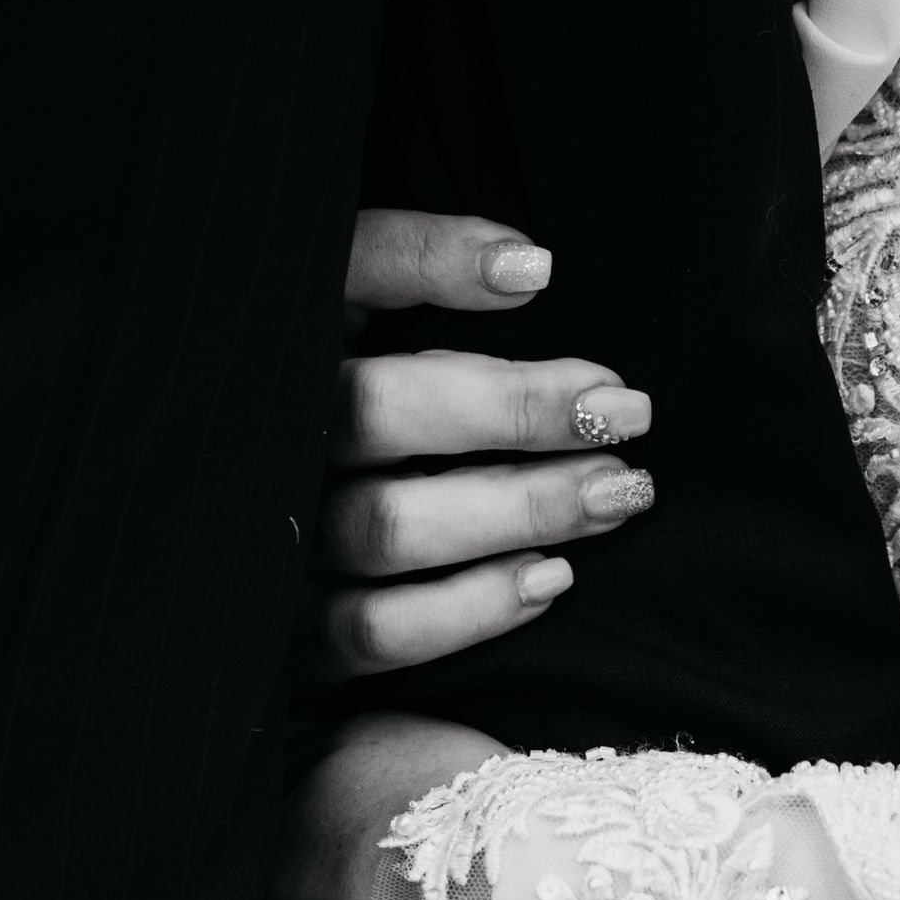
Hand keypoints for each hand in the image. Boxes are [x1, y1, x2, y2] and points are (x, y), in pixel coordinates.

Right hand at [312, 208, 654, 681]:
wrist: (281, 589)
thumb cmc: (361, 429)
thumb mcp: (373, 328)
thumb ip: (421, 273)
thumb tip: (530, 267)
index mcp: (291, 347)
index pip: (345, 274)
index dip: (432, 262)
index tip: (538, 273)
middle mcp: (273, 441)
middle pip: (378, 410)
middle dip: (517, 410)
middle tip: (625, 413)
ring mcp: (282, 544)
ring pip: (391, 526)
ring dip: (520, 511)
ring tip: (614, 492)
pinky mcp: (299, 637)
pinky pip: (382, 628)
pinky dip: (474, 607)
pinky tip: (551, 578)